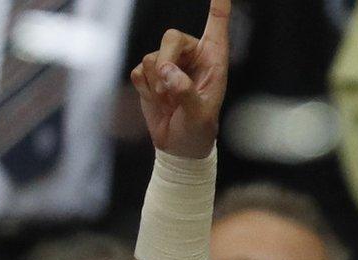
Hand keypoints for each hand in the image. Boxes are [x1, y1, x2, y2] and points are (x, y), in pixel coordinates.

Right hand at [128, 0, 230, 158]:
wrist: (178, 147)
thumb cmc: (198, 132)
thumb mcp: (199, 117)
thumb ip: (186, 93)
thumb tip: (168, 73)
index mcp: (214, 63)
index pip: (217, 29)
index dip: (219, 9)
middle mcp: (192, 58)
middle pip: (172, 37)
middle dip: (166, 60)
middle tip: (169, 87)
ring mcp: (169, 64)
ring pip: (152, 56)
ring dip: (156, 82)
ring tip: (169, 102)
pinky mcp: (149, 74)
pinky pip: (138, 70)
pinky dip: (144, 88)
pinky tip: (157, 101)